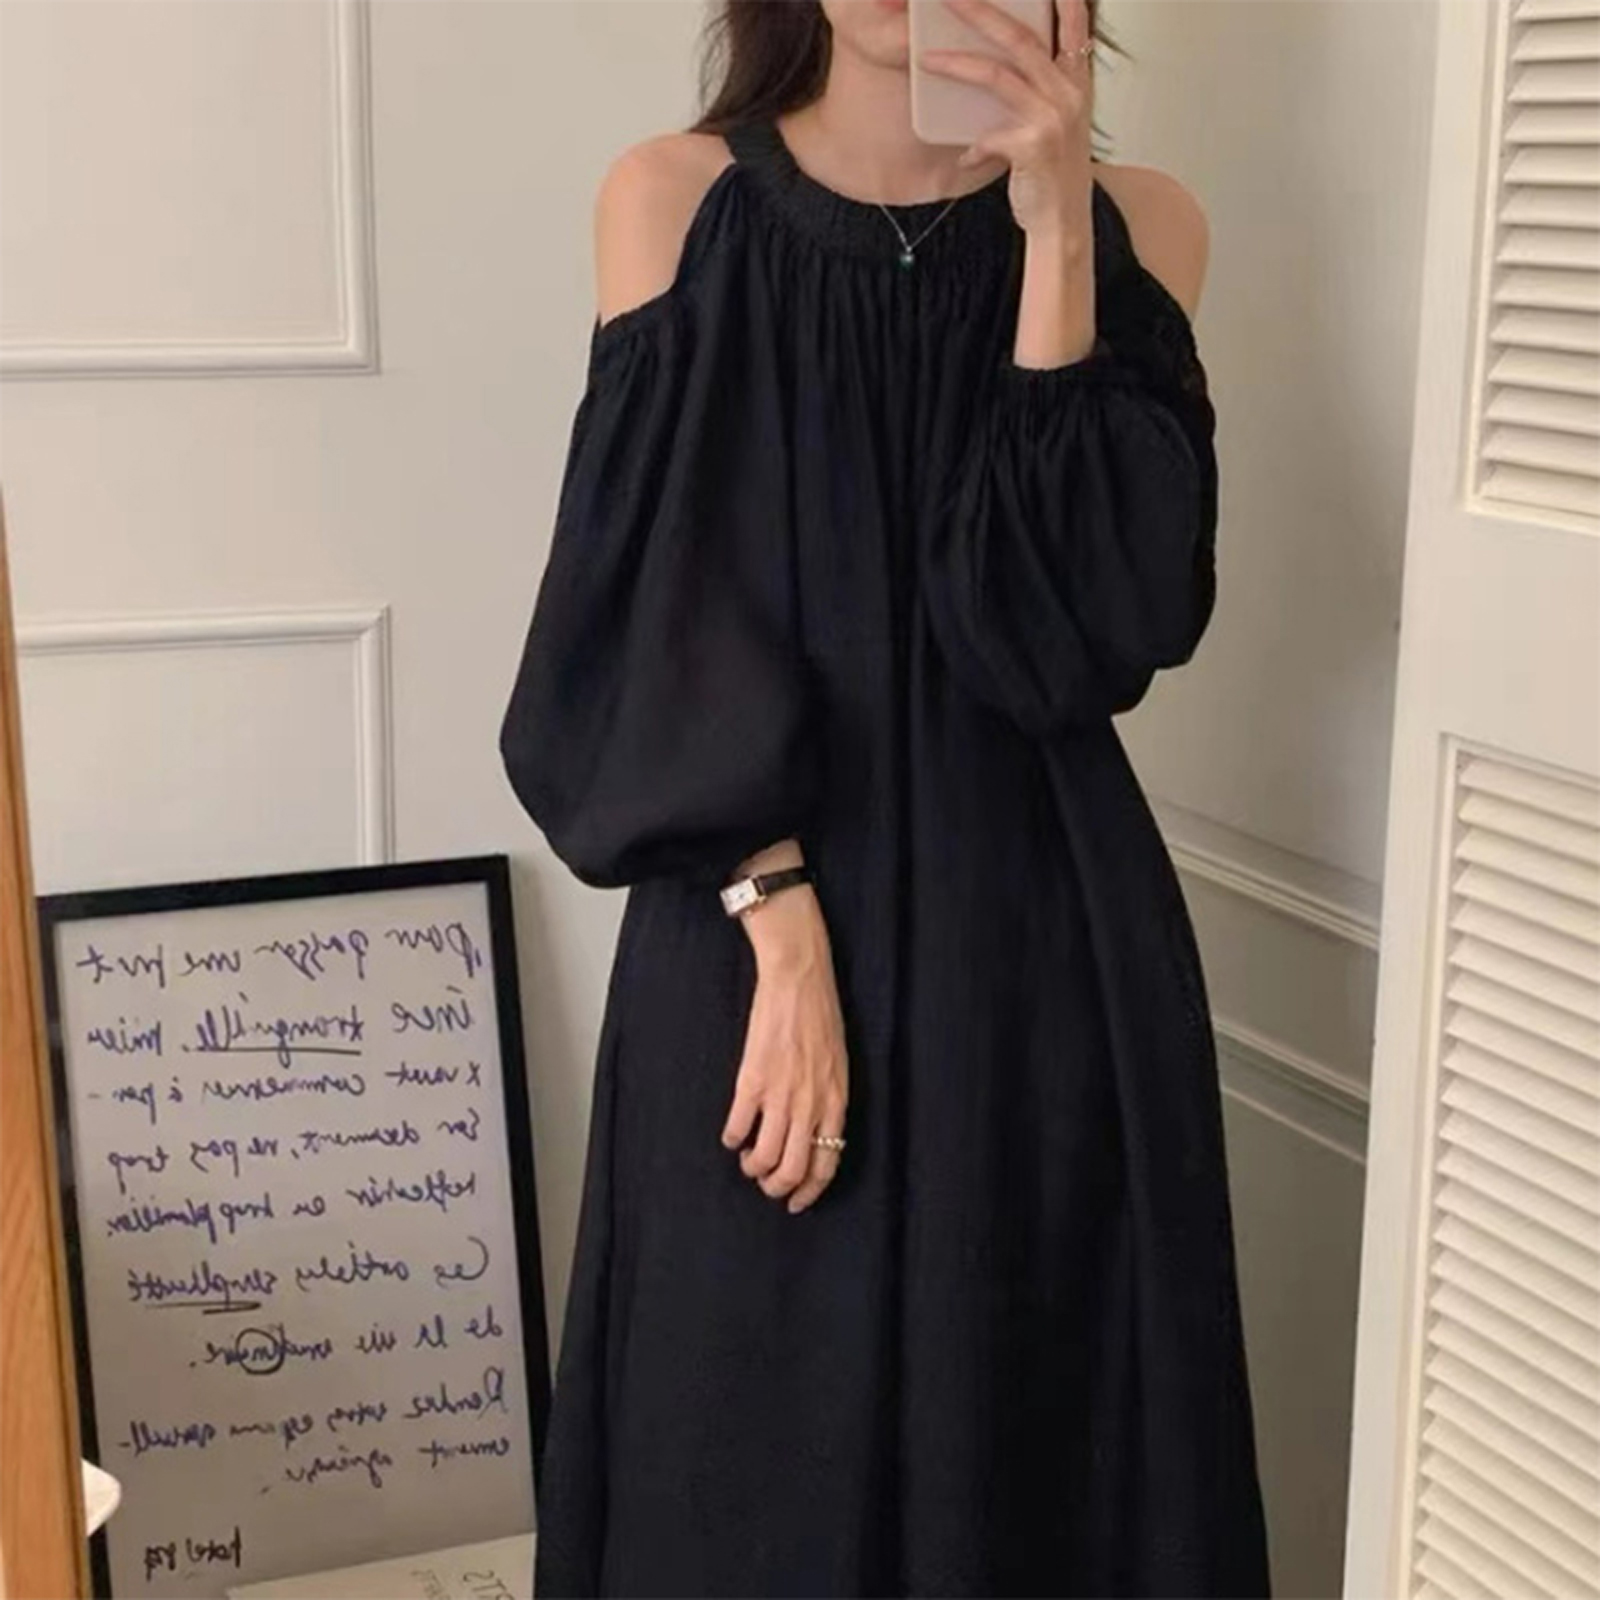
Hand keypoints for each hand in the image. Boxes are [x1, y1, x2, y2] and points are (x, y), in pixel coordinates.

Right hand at [720, 886, 849, 1214]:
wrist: (799, 979)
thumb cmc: (821, 1016)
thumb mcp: (838, 1063)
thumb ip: (828, 1100)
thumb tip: (815, 1132)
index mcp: (836, 1101)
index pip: (826, 1163)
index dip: (810, 1191)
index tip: (796, 1203)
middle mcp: (810, 1104)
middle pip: (793, 1169)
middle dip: (777, 1187)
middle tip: (766, 1185)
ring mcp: (780, 1094)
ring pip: (764, 1156)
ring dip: (753, 1167)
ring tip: (748, 1159)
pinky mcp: (752, 1079)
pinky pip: (737, 1127)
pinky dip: (731, 1139)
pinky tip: (731, 1135)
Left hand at [919, 0, 1094, 238]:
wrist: (1064, 223)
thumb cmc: (1054, 173)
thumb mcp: (1056, 123)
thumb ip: (1038, 92)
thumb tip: (993, 68)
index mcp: (1077, 81)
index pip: (1073, 23)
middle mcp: (1070, 92)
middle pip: (1019, 37)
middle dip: (980, 11)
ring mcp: (1053, 118)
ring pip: (997, 75)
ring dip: (957, 64)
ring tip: (926, 58)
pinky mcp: (1034, 146)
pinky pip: (989, 135)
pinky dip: (973, 146)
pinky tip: (967, 157)